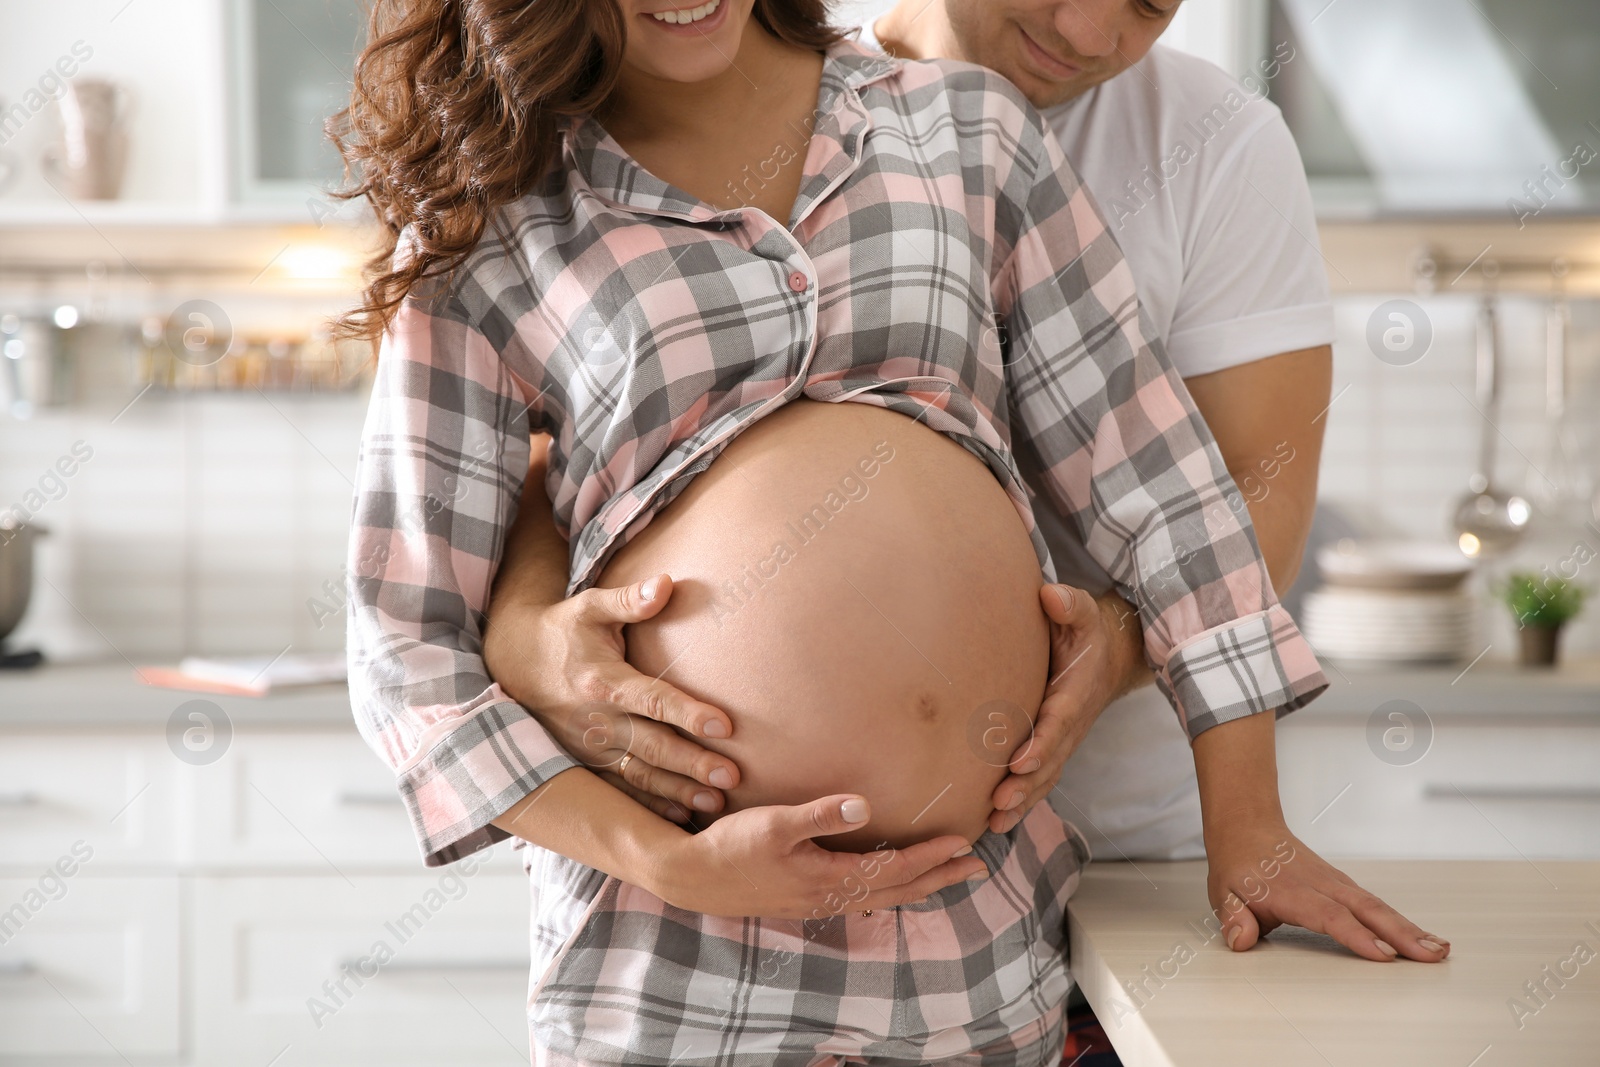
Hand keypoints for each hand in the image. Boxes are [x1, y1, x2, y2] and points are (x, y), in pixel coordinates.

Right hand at [482, 572, 739, 822]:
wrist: (513, 661)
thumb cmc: (564, 630)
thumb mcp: (590, 607)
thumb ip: (629, 600)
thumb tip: (666, 583)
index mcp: (601, 681)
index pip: (651, 699)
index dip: (687, 712)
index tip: (725, 724)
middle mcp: (594, 720)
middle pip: (651, 746)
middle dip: (692, 763)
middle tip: (733, 776)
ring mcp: (588, 747)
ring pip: (638, 775)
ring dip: (677, 791)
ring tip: (717, 802)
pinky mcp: (585, 762)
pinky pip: (621, 790)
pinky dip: (650, 806)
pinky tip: (682, 816)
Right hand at [656, 795, 989, 918]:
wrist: (691, 877)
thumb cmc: (730, 846)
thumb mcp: (774, 823)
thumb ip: (820, 814)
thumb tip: (863, 805)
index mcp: (828, 876)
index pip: (895, 868)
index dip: (931, 856)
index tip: (964, 843)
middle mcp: (830, 896)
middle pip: (898, 890)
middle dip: (939, 878)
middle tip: (977, 867)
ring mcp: (818, 902)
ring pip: (882, 899)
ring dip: (918, 887)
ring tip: (945, 876)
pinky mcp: (805, 900)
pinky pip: (861, 900)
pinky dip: (888, 892)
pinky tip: (889, 885)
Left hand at [988, 584, 1139, 833]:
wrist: (1108, 654)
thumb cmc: (1084, 632)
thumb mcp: (1082, 612)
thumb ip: (1069, 605)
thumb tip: (1050, 595)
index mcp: (1076, 692)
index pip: (1059, 721)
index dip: (1041, 743)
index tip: (1019, 761)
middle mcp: (1071, 723)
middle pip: (1051, 760)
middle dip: (1027, 783)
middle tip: (1000, 801)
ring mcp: (1063, 740)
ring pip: (1045, 777)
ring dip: (1022, 801)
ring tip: (995, 820)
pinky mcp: (1053, 748)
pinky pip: (1040, 780)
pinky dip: (1022, 804)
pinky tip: (995, 824)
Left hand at [1206, 817, 1450, 962]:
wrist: (1247, 826)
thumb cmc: (1237, 865)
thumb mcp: (1221, 892)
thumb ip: (1232, 918)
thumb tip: (1240, 940)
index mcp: (1291, 891)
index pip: (1328, 916)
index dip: (1356, 935)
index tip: (1383, 955)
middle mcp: (1320, 885)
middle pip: (1365, 910)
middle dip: (1400, 934)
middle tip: (1430, 956)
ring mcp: (1335, 883)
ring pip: (1376, 906)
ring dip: (1408, 928)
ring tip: (1439, 951)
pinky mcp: (1344, 885)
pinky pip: (1375, 904)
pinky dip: (1400, 921)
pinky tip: (1422, 938)